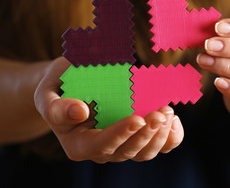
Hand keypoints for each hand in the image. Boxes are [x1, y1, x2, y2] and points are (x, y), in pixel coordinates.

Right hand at [34, 57, 182, 162]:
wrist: (73, 84)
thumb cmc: (60, 86)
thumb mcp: (47, 92)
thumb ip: (55, 106)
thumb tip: (79, 112)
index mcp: (78, 144)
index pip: (102, 145)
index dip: (121, 134)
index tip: (138, 118)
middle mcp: (102, 150)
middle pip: (128, 152)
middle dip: (147, 134)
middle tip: (161, 112)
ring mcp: (122, 145)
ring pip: (145, 152)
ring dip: (161, 135)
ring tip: (168, 111)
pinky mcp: (137, 136)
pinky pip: (158, 146)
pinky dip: (170, 137)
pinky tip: (174, 120)